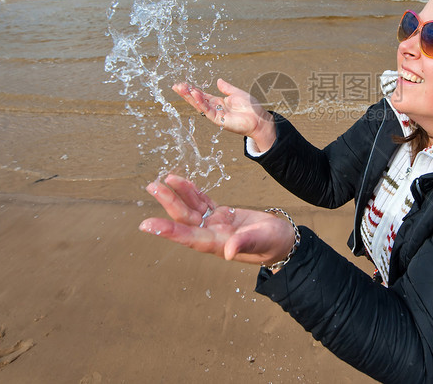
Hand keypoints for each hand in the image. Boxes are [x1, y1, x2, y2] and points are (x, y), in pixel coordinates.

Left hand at [139, 174, 295, 266]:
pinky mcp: (222, 215)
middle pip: (185, 218)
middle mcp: (212, 234)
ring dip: (176, 195)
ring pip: (191, 209)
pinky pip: (203, 202)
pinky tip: (181, 182)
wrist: (283, 240)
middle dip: (168, 203)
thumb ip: (245, 243)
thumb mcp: (263, 240)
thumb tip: (227, 252)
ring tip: (160, 181)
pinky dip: (192, 192)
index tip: (148, 225)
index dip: (168, 231)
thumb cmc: (275, 243)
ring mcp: (216, 224)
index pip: (189, 236)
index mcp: (218, 243)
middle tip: (152, 186)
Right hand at [174, 78, 275, 151]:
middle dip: (187, 93)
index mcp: (218, 102)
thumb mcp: (237, 93)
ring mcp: (216, 114)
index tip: (182, 84)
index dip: (192, 89)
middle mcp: (215, 108)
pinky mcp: (219, 120)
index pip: (202, 95)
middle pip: (197, 100)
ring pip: (200, 105)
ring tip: (182, 89)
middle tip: (176, 86)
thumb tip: (218, 81)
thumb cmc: (251, 107)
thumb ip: (227, 88)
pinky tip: (195, 95)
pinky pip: (207, 111)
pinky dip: (201, 103)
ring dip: (190, 97)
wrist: (259, 119)